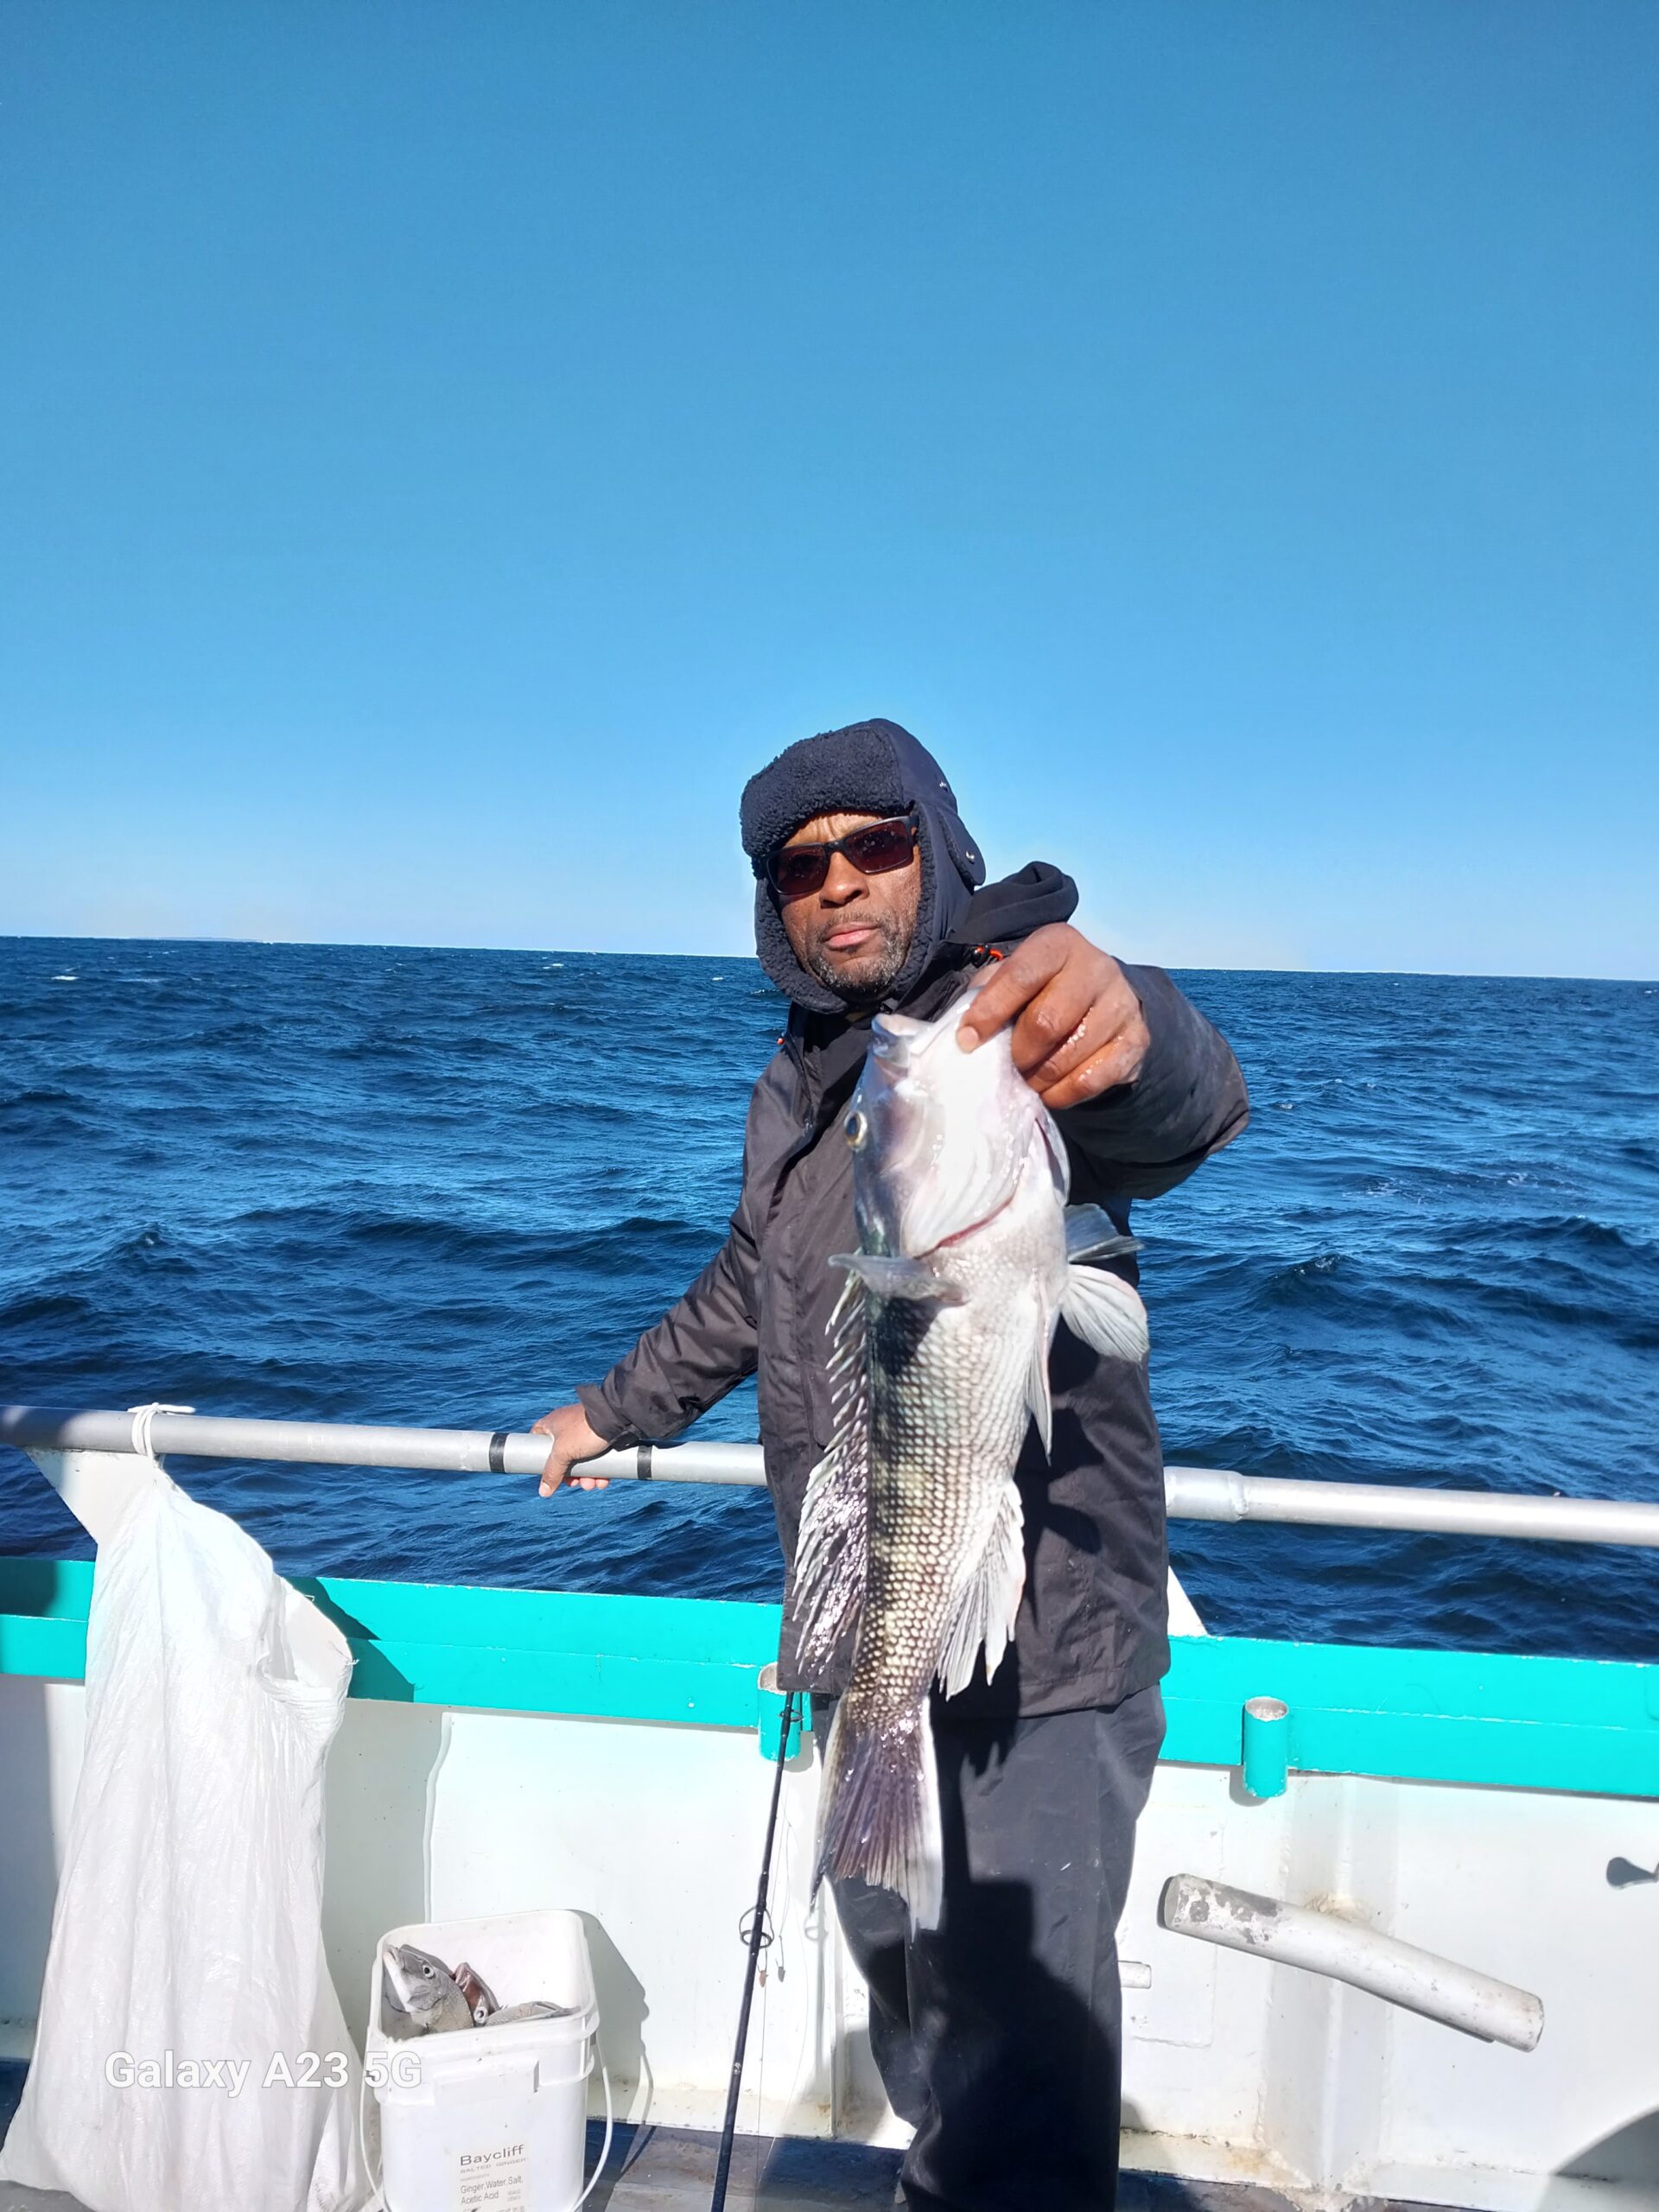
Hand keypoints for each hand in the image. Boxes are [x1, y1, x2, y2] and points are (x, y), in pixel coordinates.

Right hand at [531, 1403, 611, 1494]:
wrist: (617, 1419)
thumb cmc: (584, 1430)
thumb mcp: (562, 1453)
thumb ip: (551, 1472)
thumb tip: (543, 1492)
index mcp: (553, 1423)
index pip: (537, 1437)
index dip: (537, 1454)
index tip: (544, 1469)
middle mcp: (568, 1426)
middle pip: (561, 1456)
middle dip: (569, 1474)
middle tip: (574, 1483)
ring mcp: (585, 1432)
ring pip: (581, 1460)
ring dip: (585, 1476)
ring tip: (592, 1484)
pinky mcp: (601, 1437)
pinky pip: (596, 1458)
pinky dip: (598, 1471)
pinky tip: (602, 1481)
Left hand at [957, 924, 1149, 1108]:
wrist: (1105, 1002)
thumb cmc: (1045, 990)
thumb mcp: (1016, 978)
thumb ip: (989, 994)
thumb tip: (967, 1035)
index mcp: (1059, 944)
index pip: (1019, 977)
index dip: (989, 1012)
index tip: (967, 1041)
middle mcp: (1096, 967)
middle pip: (1046, 1022)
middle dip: (1018, 1053)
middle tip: (1009, 1065)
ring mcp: (1122, 1003)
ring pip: (1068, 1056)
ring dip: (1038, 1077)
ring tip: (1028, 1078)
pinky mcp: (1136, 1040)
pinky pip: (1091, 1079)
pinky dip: (1062, 1093)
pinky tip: (1051, 1090)